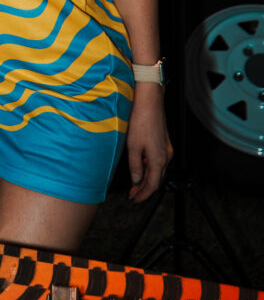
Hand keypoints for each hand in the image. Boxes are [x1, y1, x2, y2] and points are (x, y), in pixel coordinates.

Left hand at [126, 82, 172, 201]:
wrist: (149, 100)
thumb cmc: (141, 118)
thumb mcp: (133, 145)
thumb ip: (135, 165)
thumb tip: (136, 180)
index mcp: (159, 159)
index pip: (153, 184)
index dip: (144, 194)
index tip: (135, 199)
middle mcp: (166, 155)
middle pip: (157, 178)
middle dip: (145, 188)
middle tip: (133, 194)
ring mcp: (166, 148)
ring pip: (158, 169)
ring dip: (147, 178)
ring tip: (135, 183)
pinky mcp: (163, 141)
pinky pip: (158, 160)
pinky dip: (149, 167)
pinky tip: (141, 166)